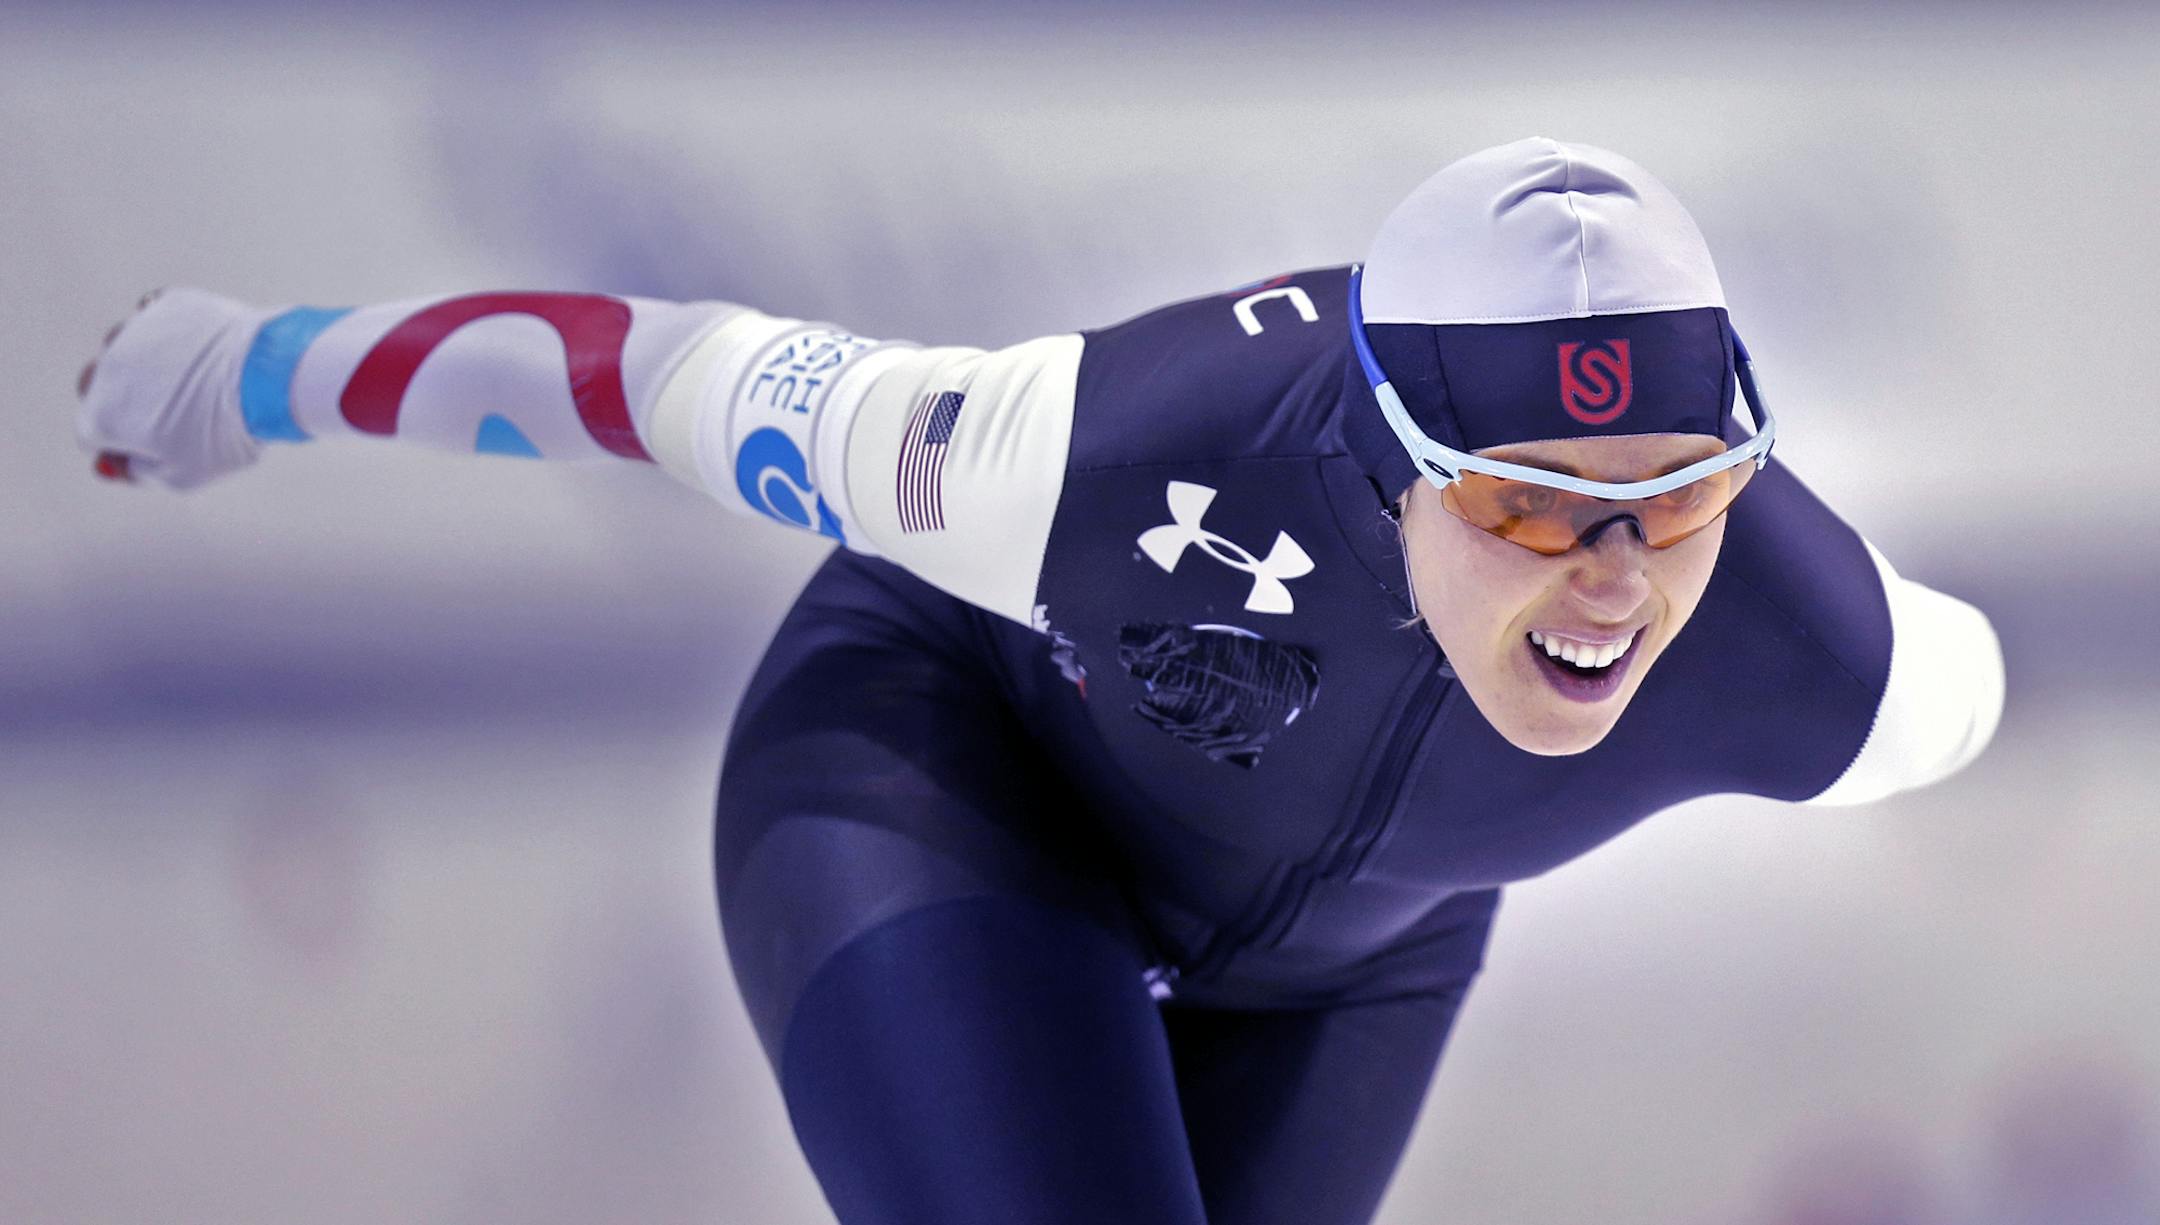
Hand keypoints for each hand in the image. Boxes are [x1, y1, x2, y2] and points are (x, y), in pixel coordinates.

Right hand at [75, 287, 268, 489]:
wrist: (269, 376)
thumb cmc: (227, 432)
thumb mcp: (183, 474)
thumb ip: (136, 472)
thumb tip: (108, 465)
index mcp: (103, 413)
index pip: (92, 434)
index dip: (122, 445)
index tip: (157, 446)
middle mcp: (107, 367)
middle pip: (95, 386)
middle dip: (122, 401)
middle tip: (169, 413)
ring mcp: (135, 331)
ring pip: (121, 347)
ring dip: (140, 362)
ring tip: (186, 378)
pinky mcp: (167, 305)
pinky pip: (153, 316)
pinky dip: (168, 332)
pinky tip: (193, 346)